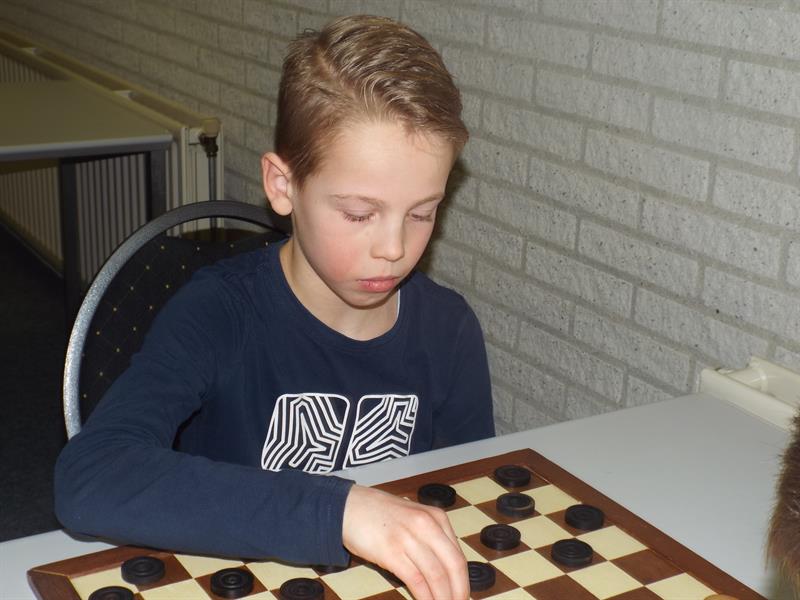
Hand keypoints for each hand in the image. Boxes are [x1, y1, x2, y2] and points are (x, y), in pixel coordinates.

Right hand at [342, 484, 468, 599]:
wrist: (348, 506)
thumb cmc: (379, 514)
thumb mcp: (413, 518)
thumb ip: (430, 538)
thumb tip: (445, 570)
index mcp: (436, 517)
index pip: (458, 555)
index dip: (464, 581)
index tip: (463, 595)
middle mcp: (426, 525)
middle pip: (454, 566)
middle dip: (459, 592)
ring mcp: (409, 538)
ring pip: (437, 576)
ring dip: (443, 598)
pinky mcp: (392, 552)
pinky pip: (416, 580)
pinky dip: (425, 597)